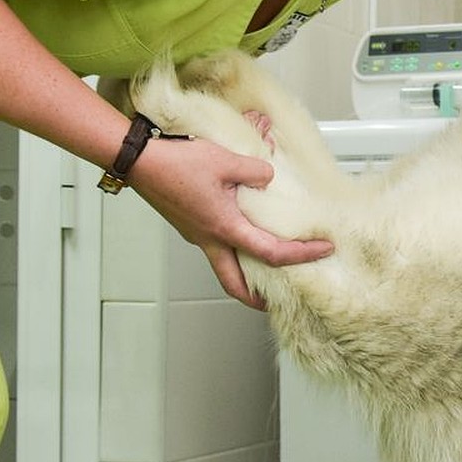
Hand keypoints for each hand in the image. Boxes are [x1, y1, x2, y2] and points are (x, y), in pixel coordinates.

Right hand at [126, 135, 332, 308]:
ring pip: (222, 266)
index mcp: (225, 229)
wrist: (139, 162)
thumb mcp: (227, 161)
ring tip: (263, 266)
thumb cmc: (177, 164)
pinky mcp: (189, 224)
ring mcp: (196, 235)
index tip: (322, 250)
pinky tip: (240, 231)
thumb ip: (256, 171)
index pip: (271, 252)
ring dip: (243, 274)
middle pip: (234, 284)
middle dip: (255, 298)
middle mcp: (209, 240)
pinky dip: (231, 250)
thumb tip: (268, 177)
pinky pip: (214, 246)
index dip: (301, 254)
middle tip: (274, 299)